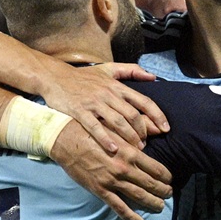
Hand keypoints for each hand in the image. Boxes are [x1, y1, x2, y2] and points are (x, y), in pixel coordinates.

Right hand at [37, 61, 168, 153]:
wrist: (54, 77)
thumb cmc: (83, 76)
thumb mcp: (108, 69)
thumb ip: (131, 70)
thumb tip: (153, 76)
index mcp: (117, 86)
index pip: (144, 102)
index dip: (157, 115)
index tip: (166, 128)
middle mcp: (108, 94)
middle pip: (133, 115)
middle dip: (143, 131)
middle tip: (147, 144)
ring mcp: (94, 103)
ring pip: (118, 122)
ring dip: (130, 137)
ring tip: (137, 149)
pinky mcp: (80, 111)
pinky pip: (96, 127)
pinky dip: (106, 138)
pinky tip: (115, 149)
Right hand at [49, 121, 172, 219]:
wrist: (66, 140)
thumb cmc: (92, 131)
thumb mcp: (116, 129)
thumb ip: (136, 133)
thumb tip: (157, 132)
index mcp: (131, 153)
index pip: (157, 168)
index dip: (166, 176)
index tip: (170, 179)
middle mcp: (124, 168)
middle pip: (151, 184)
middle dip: (164, 190)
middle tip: (170, 193)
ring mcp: (112, 181)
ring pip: (139, 196)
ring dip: (153, 203)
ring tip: (161, 206)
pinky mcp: (100, 190)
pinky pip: (119, 207)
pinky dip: (131, 216)